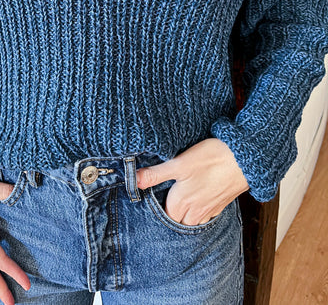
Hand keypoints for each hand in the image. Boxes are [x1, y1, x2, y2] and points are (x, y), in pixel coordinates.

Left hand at [135, 138, 249, 225]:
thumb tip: (134, 180)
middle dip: (172, 213)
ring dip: (187, 213)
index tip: (155, 197)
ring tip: (182, 198)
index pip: (164, 215)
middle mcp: (195, 211)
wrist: (245, 158)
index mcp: (181, 203)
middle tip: (167, 197)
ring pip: (193, 220)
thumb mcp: (179, 164)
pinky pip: (208, 214)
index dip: (158, 207)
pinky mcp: (222, 203)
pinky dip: (202, 209)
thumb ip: (156, 174)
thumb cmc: (212, 159)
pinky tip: (201, 194)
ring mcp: (211, 209)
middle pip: (178, 221)